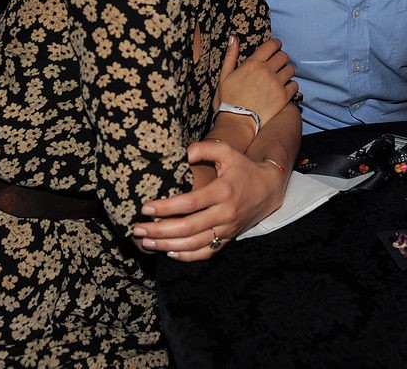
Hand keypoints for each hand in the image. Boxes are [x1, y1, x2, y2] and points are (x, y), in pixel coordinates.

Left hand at [131, 139, 286, 260]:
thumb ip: (204, 149)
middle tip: (138, 229)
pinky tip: (169, 252)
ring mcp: (227, 229)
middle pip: (188, 227)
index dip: (166, 207)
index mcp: (224, 191)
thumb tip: (183, 154)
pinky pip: (205, 253)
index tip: (145, 207)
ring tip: (146, 242)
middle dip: (159, 231)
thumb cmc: (243, 169)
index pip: (190, 202)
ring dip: (167, 245)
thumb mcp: (228, 152)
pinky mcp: (228, 238)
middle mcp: (226, 213)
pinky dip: (186, 256)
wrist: (269, 189)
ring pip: (194, 244)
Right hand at [215, 37, 297, 130]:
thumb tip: (234, 38)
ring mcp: (277, 84)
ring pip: (290, 69)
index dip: (276, 44)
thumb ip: (230, 56)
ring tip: (280, 76)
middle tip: (277, 63)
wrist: (237, 122)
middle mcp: (267, 71)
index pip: (271, 45)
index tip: (276, 46)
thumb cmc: (228, 100)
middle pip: (283, 56)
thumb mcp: (224, 76)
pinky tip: (284, 88)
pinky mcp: (284, 97)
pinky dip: (291, 85)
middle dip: (281, 57)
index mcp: (253, 64)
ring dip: (286, 71)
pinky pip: (295, 85)